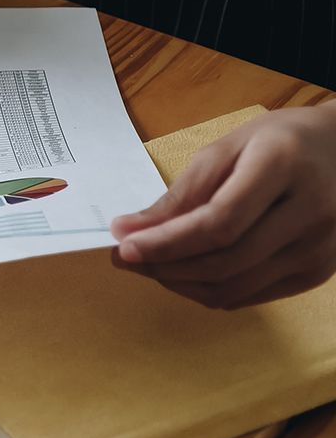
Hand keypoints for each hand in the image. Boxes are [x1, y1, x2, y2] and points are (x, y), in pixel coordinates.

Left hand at [111, 104, 335, 308]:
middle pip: (225, 261)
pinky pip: (251, 295)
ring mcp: (320, 248)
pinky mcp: (319, 272)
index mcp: (284, 167)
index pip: (219, 222)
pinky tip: (183, 274)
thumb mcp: (228, 148)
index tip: (122, 246)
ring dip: (180, 283)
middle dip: (164, 266)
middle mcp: (312, 213)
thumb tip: (130, 230)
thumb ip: (182, 192)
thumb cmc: (281, 142)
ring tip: (149, 265)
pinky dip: (208, 291)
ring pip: (235, 286)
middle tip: (125, 258)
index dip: (166, 242)